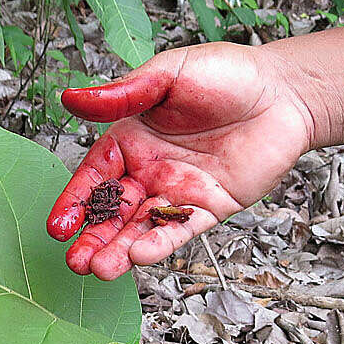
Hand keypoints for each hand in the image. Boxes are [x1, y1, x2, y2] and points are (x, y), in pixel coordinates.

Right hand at [46, 41, 316, 279]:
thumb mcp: (168, 74)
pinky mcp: (209, 208)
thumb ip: (122, 93)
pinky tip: (140, 257)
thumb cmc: (227, 75)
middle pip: (114, 211)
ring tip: (97, 269)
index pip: (95, 176)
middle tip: (74, 262)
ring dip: (120, 249)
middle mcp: (150, 170)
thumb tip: (70, 98)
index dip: (74, 202)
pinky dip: (160, 244)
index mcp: (132, 139)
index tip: (58, 227)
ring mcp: (178, 192)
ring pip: (142, 228)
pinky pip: (180, 230)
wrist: (286, 92)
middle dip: (93, 237)